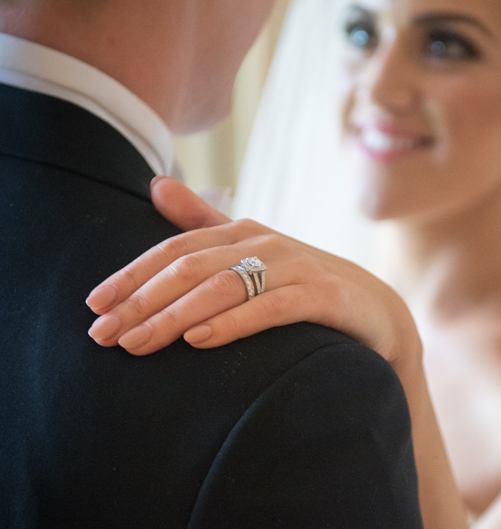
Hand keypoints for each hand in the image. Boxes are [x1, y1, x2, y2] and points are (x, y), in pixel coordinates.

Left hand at [86, 177, 420, 376]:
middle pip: (190, 269)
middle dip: (141, 301)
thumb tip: (155, 185)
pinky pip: (270, 309)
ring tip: (137, 344)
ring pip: (222, 288)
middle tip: (102, 334)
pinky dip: (231, 323)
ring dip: (173, 317)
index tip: (93, 305)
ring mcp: (295, 267)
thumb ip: (204, 223)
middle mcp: (264, 243)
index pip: (174, 251)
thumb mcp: (252, 253)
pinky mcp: (323, 297)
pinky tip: (198, 340)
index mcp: (241, 233)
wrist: (378, 311)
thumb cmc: (304, 285)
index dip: (131, 276)